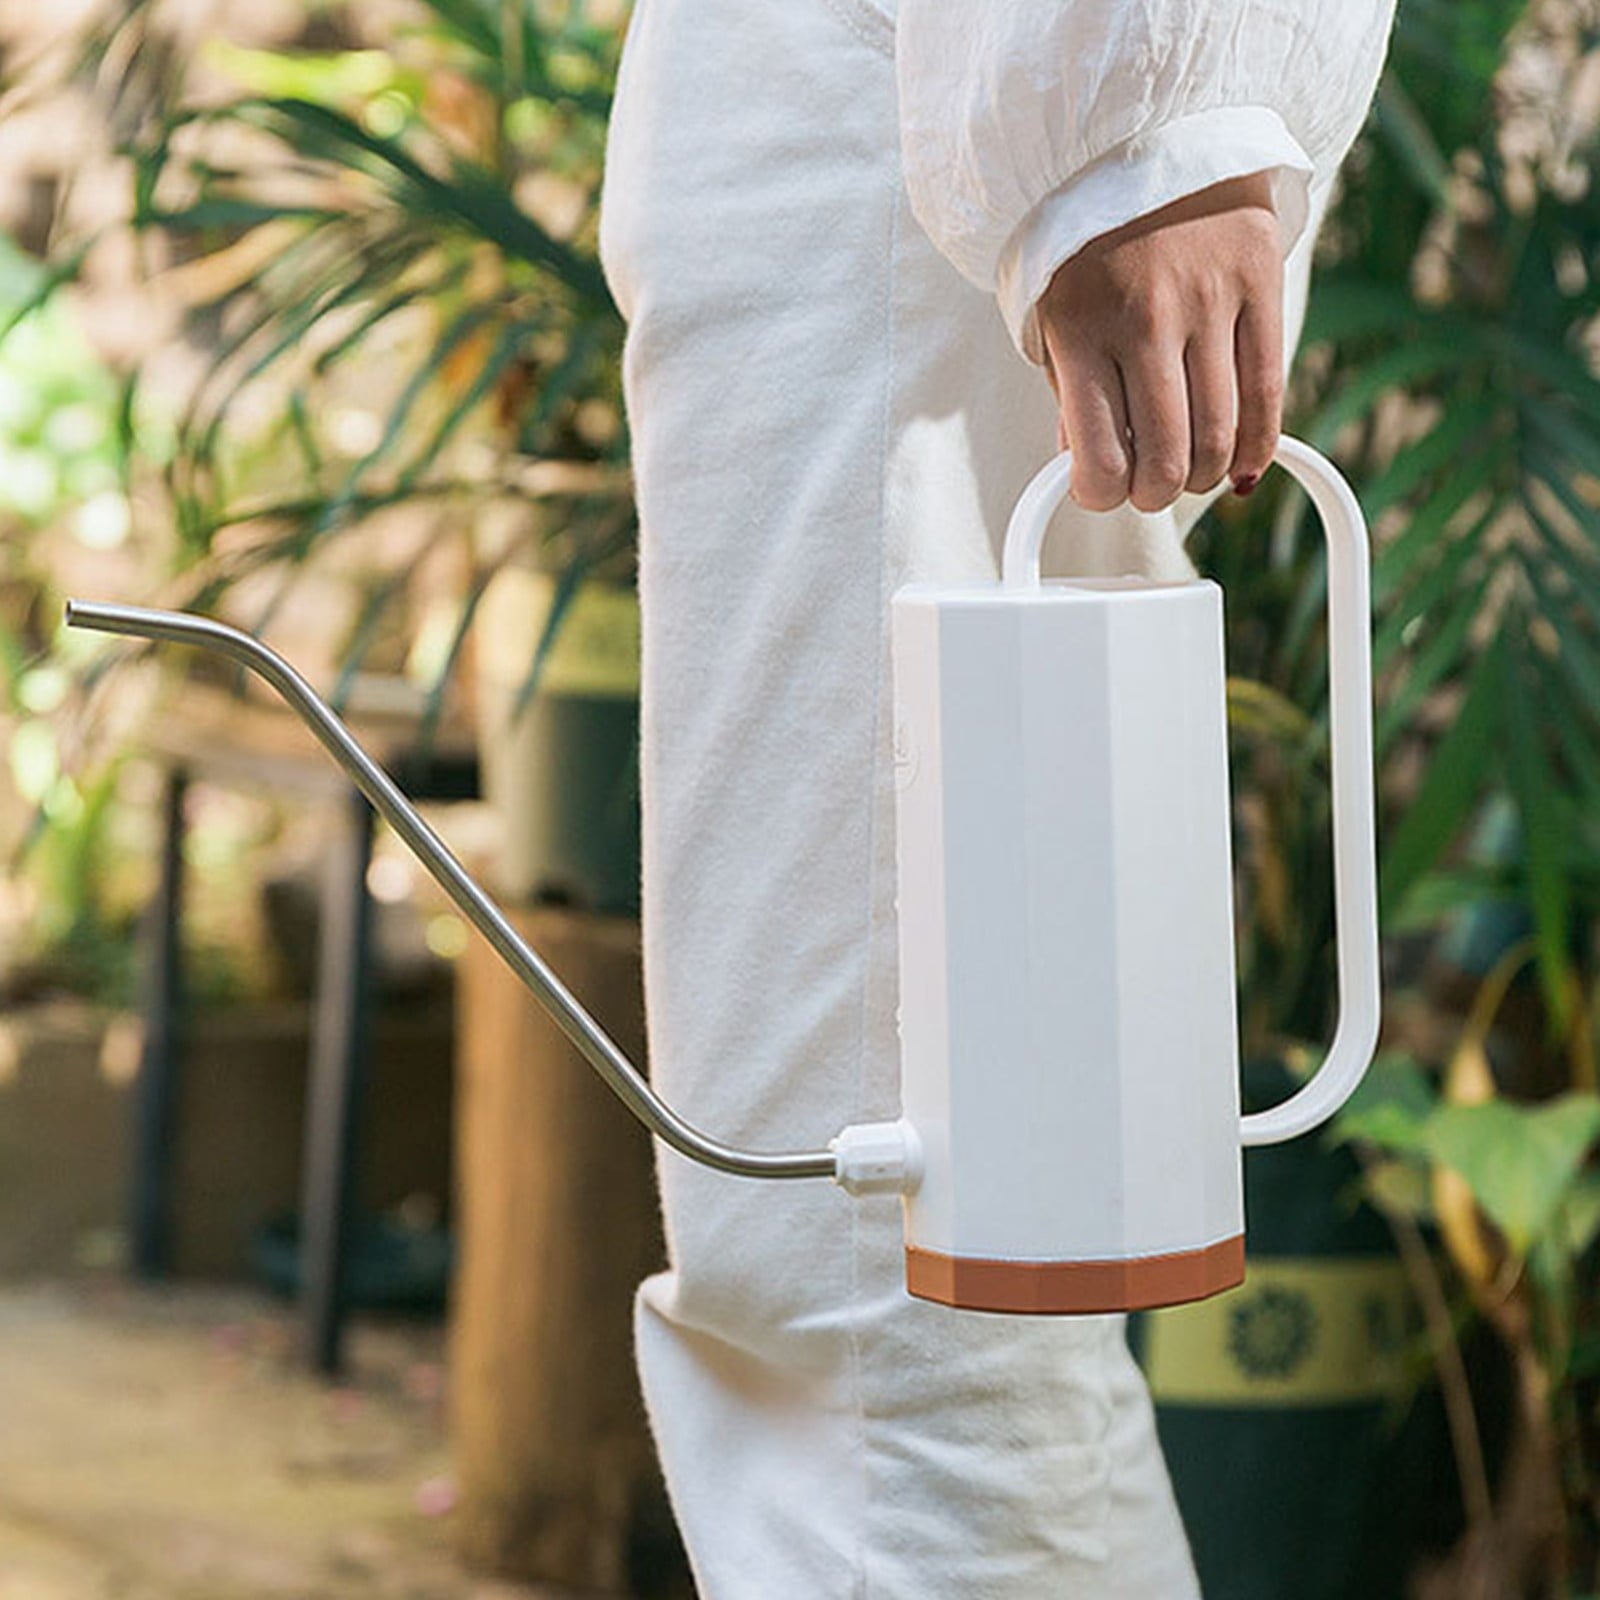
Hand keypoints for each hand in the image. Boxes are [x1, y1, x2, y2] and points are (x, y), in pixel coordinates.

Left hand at [1035, 171, 1283, 513]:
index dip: (1101, 497)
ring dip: (1203, 476)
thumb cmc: (1087, 245)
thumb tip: (1088, 470)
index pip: (1100, 460)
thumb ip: (1071, 394)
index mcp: (1080, 331)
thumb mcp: (1052, 318)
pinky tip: (1240, 464)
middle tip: (1149, 486)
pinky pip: (1267, 395)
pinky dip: (1255, 448)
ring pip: (1220, 440)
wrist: (1145, 141)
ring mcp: (1209, 302)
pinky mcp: (1260, 284)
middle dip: (1154, 494)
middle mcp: (1145, 319)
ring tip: (1189, 468)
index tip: (1102, 491)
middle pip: (1167, 462)